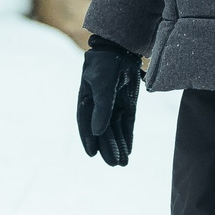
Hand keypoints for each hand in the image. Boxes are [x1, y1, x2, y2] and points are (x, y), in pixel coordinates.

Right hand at [76, 38, 141, 166]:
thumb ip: (102, 108)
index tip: (92, 154)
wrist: (122, 50)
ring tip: (122, 163)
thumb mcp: (103, 85)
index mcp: (86, 101)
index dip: (89, 139)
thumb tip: (98, 131)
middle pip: (103, 131)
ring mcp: (114, 106)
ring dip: (119, 146)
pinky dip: (127, 137)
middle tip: (114, 164)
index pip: (86, 124)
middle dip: (108, 148)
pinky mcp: (127, 105)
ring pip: (116, 131)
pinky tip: (128, 150)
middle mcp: (99, 107)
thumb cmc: (106, 65)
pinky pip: (127, 125)